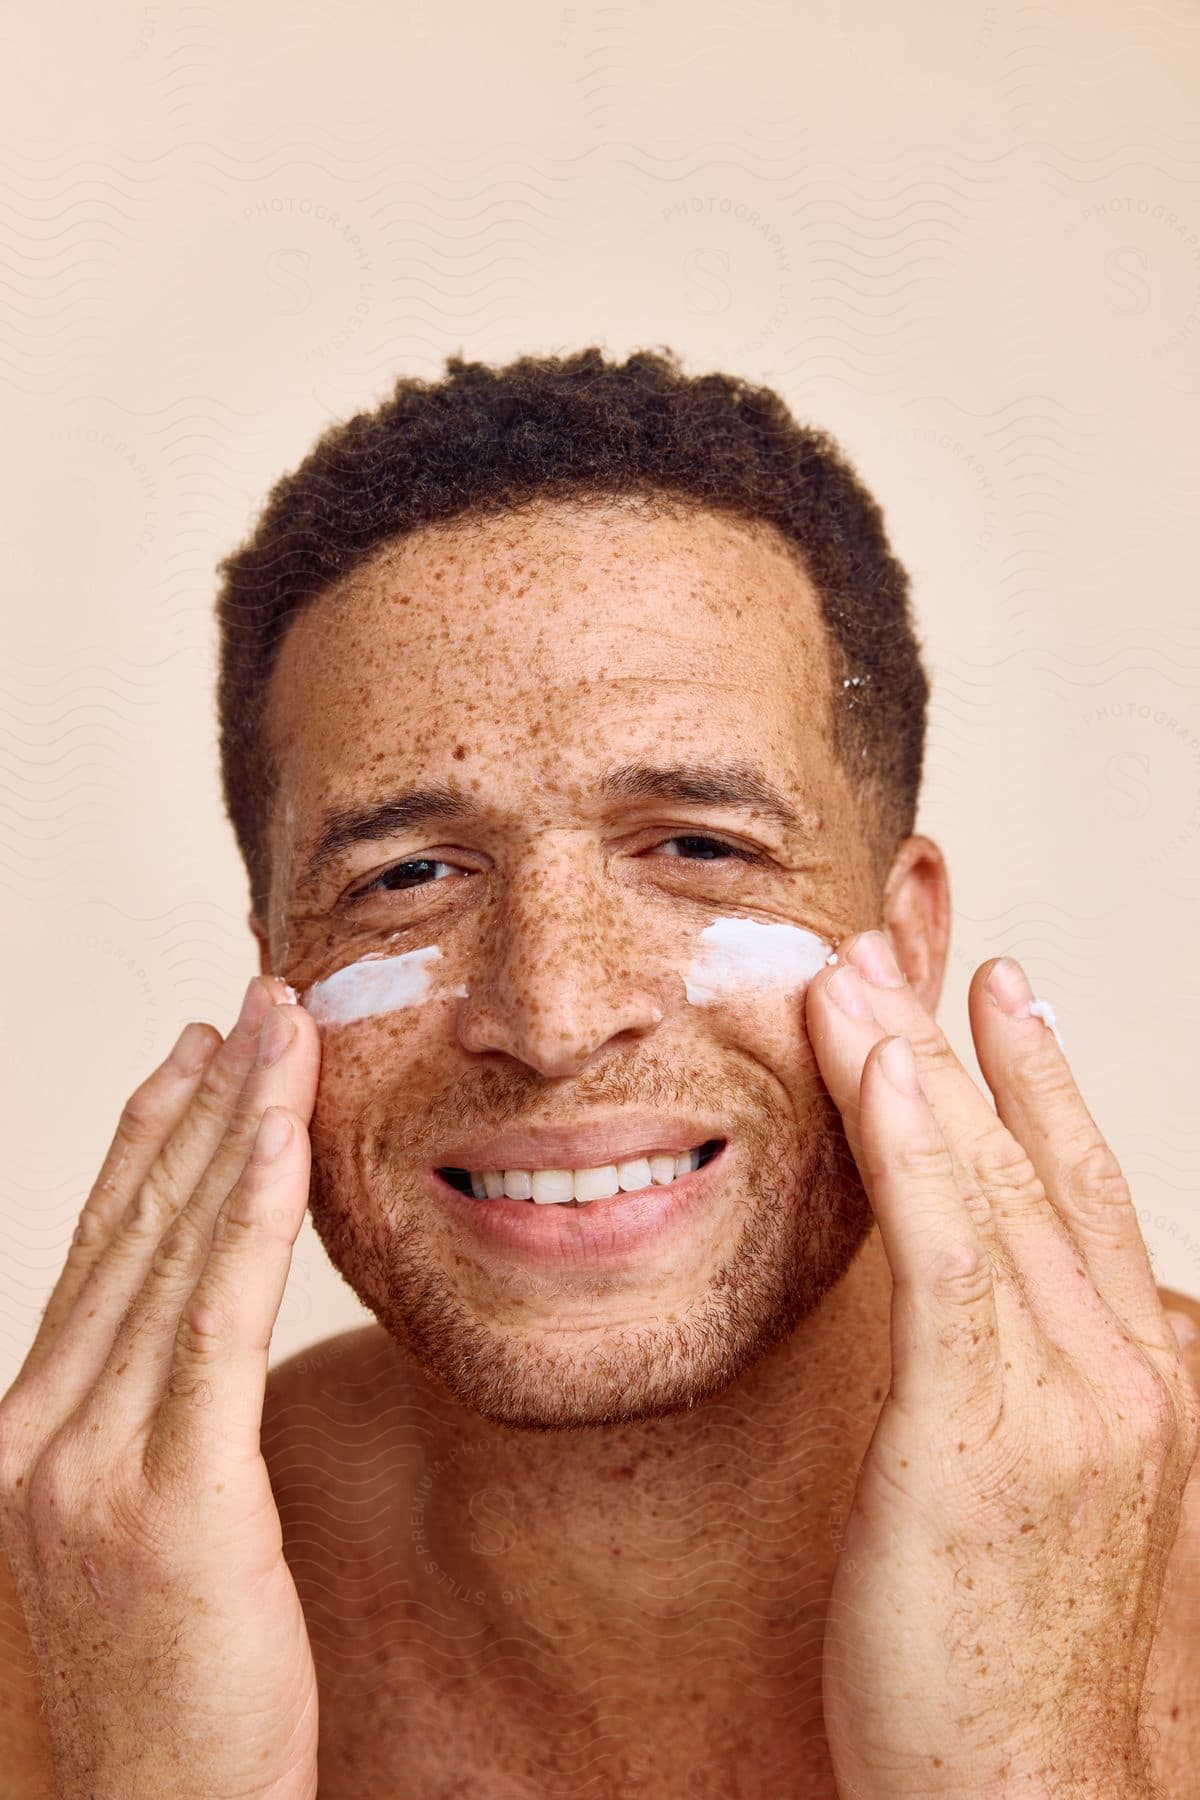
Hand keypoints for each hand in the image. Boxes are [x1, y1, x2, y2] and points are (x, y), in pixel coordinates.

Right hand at [0, 977, 321, 1798]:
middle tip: (251, 1002)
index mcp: (29, 1431)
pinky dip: (251, 1213)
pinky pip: (215, 1320)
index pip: (99, 1247)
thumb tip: (208, 1340)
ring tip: (276, 1029)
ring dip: (234, 1123)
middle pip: (130, 1226)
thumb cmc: (175, 1688)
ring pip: (172, 1249)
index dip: (151, 1138)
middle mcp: (38, 1429)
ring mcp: (87, 1462)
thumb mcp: (148, 1533)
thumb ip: (160, 1424)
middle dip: (200, 1101)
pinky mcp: (167, 1496)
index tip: (198, 1055)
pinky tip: (285, 1135)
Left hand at [807, 932, 1199, 1797]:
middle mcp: (1118, 1367)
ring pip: (989, 1187)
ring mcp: (1062, 1398)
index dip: (1041, 1083)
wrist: (1028, 1798)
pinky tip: (875, 1065)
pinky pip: (948, 1256)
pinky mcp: (978, 1435)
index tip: (1003, 994)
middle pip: (1034, 1165)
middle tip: (906, 945)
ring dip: (917, 1065)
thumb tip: (959, 1322)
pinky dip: (917, 1149)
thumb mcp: (1031, 1498)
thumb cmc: (1009, 1660)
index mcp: (1134, 1378)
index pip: (1083, 1191)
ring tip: (860, 970)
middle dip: (960, 1046)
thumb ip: (1009, 1390)